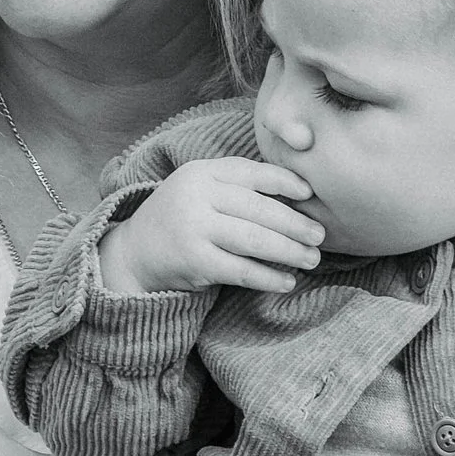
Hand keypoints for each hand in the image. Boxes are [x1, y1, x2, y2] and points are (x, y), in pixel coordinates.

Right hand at [100, 159, 324, 298]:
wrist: (134, 253)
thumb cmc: (180, 219)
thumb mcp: (200, 190)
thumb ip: (237, 187)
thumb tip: (298, 195)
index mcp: (202, 173)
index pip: (251, 172)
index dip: (285, 181)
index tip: (311, 194)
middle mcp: (196, 196)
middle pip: (258, 209)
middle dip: (295, 223)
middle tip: (320, 235)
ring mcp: (194, 229)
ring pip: (254, 239)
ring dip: (288, 251)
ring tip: (311, 259)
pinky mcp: (194, 261)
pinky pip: (241, 270)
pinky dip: (268, 277)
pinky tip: (287, 282)